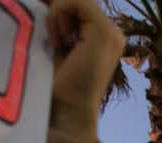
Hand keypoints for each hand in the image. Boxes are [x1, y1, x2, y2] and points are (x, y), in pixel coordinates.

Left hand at [48, 0, 122, 142]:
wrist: (67, 112)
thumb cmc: (58, 88)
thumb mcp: (59, 49)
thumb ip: (60, 26)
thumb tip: (47, 2)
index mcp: (104, 40)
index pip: (79, 9)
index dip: (59, 14)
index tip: (51, 39)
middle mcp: (113, 35)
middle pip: (79, 3)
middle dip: (57, 13)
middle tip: (52, 39)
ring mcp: (111, 33)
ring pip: (77, 0)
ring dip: (57, 15)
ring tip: (56, 42)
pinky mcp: (103, 32)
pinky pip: (77, 2)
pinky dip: (58, 15)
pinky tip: (59, 40)